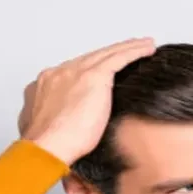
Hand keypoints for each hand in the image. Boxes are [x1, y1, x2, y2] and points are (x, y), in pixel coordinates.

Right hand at [17, 37, 155, 164]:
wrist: (46, 148)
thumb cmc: (48, 147)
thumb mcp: (49, 129)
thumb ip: (58, 119)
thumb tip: (71, 125)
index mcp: (47, 86)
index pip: (74, 72)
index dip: (90, 70)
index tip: (102, 72)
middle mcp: (59, 74)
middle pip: (91, 59)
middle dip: (109, 54)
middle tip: (128, 50)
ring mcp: (75, 72)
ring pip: (107, 54)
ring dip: (126, 48)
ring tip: (143, 45)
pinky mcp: (93, 76)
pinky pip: (119, 58)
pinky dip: (134, 51)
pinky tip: (147, 49)